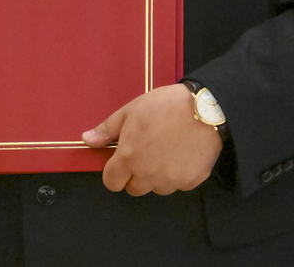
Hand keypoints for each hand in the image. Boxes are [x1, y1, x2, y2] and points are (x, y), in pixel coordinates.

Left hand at [82, 84, 221, 195]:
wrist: (206, 109)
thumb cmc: (165, 106)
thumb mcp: (130, 110)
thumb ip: (107, 129)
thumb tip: (88, 139)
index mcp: (129, 158)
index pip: (111, 183)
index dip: (113, 172)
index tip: (120, 161)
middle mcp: (149, 175)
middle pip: (134, 188)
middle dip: (134, 174)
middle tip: (144, 151)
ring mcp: (171, 181)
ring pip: (156, 188)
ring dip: (156, 176)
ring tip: (165, 150)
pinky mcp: (192, 182)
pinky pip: (178, 184)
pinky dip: (177, 174)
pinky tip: (181, 153)